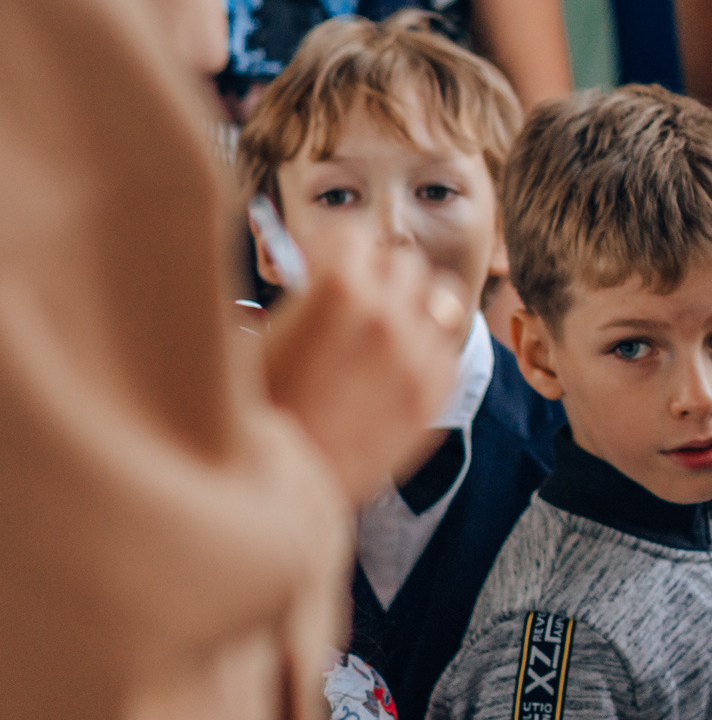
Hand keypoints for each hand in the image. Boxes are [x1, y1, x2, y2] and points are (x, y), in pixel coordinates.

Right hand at [261, 241, 469, 499]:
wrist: (279, 485)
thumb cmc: (254, 411)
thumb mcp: (256, 339)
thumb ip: (294, 296)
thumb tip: (308, 272)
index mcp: (338, 291)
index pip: (355, 234)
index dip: (334, 248)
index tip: (321, 265)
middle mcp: (388, 315)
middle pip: (403, 261)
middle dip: (376, 270)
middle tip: (353, 295)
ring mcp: (419, 354)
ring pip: (440, 296)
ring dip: (414, 302)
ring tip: (385, 323)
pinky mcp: (436, 392)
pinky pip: (449, 346)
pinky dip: (429, 345)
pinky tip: (398, 363)